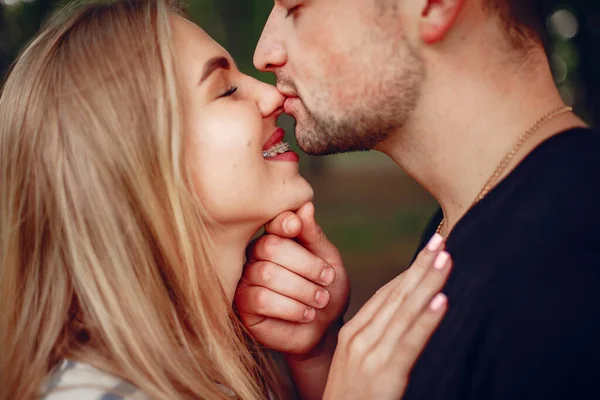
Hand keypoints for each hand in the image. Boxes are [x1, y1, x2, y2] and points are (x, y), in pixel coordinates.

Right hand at [235, 202, 349, 355]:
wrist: (325, 329)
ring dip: (302, 289)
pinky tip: (306, 313)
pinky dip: (290, 307)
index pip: (272, 222)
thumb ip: (314, 235)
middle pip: (270, 247)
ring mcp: (246, 280)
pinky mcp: (243, 306)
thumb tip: (305, 206)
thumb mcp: (329, 259)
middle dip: (306, 265)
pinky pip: (261, 299)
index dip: (284, 223)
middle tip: (327, 280)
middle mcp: (255, 255)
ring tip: (320, 300)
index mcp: (275, 237)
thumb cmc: (327, 290)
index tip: (296, 227)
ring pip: (268, 275)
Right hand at [323, 234, 450, 399]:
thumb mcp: (357, 366)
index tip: (428, 251)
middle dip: (420, 266)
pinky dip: (427, 320)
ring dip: (428, 282)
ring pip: (404, 311)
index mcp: (352, 334)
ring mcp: (369, 356)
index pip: (385, 295)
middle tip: (441, 240)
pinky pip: (409, 342)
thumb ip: (376, 342)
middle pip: (395, 295)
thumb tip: (401, 322)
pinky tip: (442, 301)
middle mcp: (358, 339)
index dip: (409, 271)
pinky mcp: (383, 376)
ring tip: (447, 258)